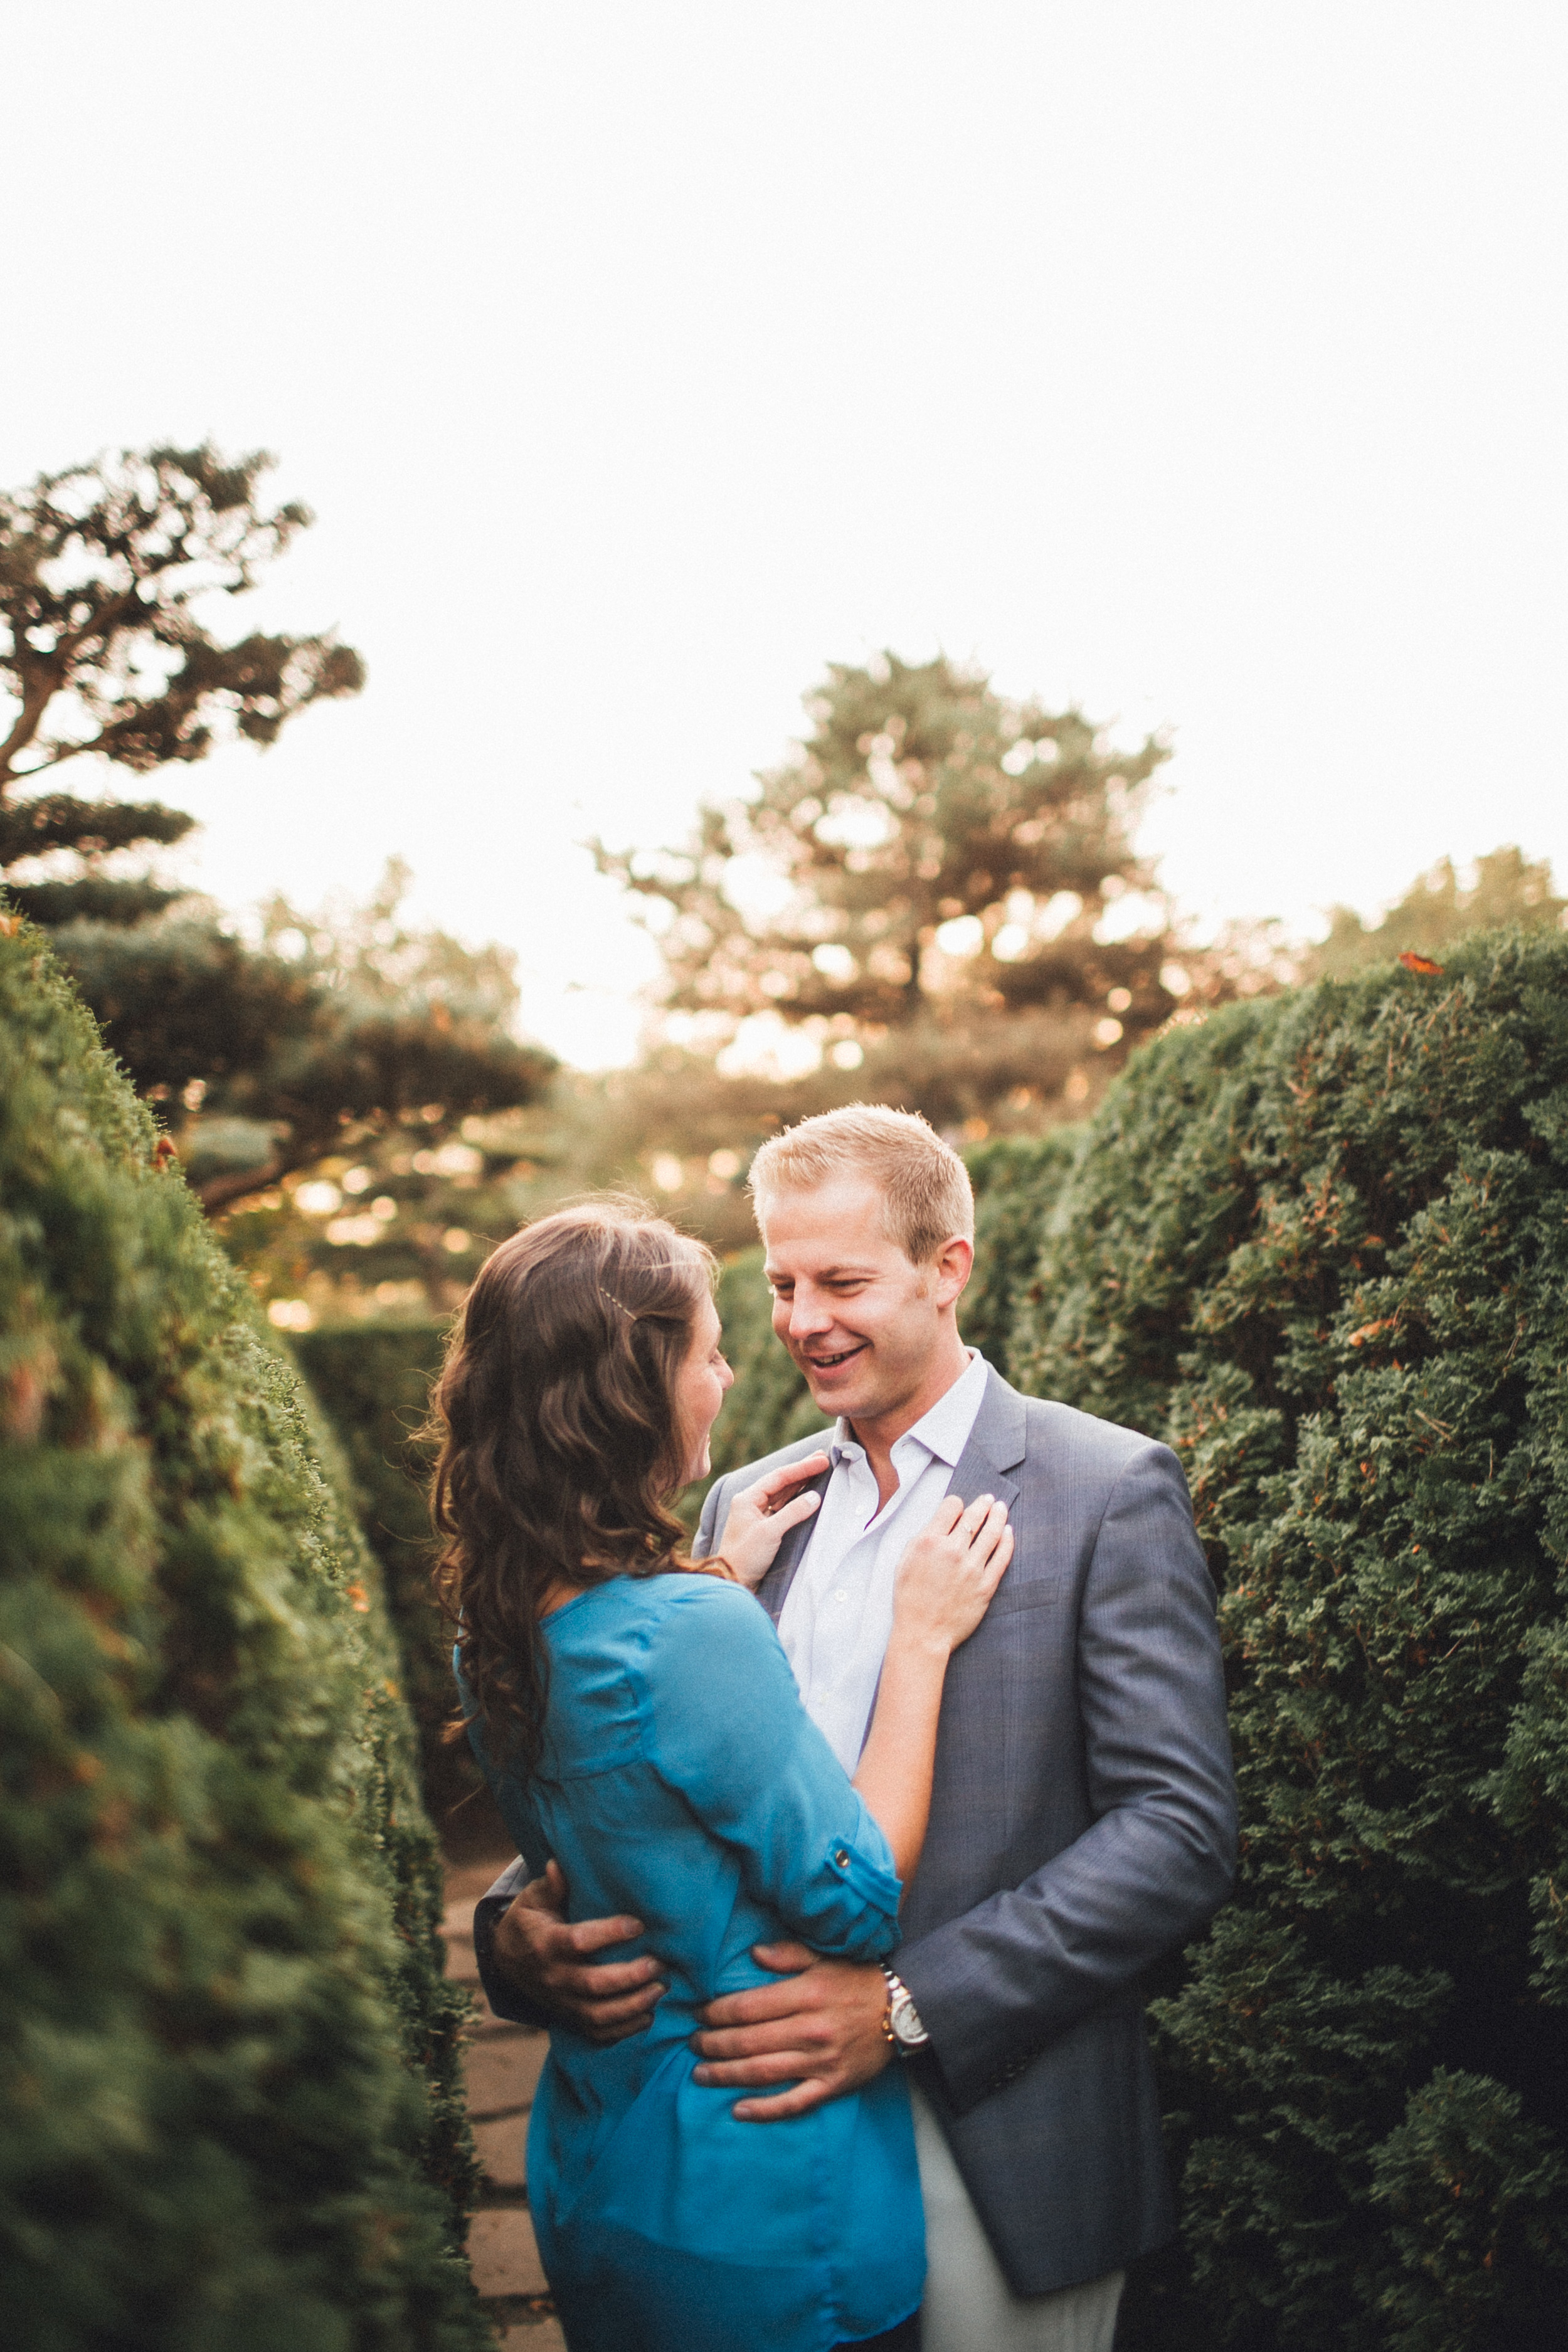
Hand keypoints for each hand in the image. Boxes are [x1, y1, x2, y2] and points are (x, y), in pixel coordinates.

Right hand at [490, 1860, 665, 2043]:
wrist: (507, 1961)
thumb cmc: (529, 1922)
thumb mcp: (533, 1900)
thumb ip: (551, 1886)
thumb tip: (558, 1864)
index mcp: (545, 1944)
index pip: (578, 1942)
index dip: (609, 1934)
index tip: (638, 1924)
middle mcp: (553, 1977)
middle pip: (593, 1984)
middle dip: (630, 1977)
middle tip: (659, 1963)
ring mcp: (561, 2002)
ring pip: (598, 2014)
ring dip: (632, 2006)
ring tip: (660, 1989)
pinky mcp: (569, 2018)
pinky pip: (597, 2032)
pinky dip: (623, 2030)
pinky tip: (648, 2015)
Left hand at [691, 1942, 890, 2119]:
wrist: (903, 2010)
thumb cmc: (858, 1981)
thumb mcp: (824, 1959)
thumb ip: (788, 1955)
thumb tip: (753, 1955)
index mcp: (805, 1995)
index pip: (748, 2007)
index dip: (717, 2013)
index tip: (698, 2015)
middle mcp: (810, 2029)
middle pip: (749, 2042)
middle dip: (714, 2044)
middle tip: (692, 2044)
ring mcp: (821, 2061)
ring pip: (763, 2073)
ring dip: (727, 2075)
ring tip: (700, 2075)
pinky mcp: (833, 2085)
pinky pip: (794, 2102)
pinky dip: (764, 2110)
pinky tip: (738, 2110)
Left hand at [716, 1452, 830, 1589]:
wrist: (732, 1581)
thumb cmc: (745, 1557)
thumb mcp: (769, 1533)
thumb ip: (793, 1513)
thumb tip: (815, 1497)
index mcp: (747, 1498)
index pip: (778, 1477)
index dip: (801, 1468)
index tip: (821, 1460)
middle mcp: (750, 1503)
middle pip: (780, 1482)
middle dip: (802, 1471)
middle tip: (822, 1458)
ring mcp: (756, 1515)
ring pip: (782, 1493)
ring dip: (800, 1483)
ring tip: (818, 1471)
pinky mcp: (763, 1528)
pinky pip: (782, 1507)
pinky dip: (796, 1499)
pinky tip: (807, 1494)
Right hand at [891, 1492, 1013, 1653]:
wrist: (923, 1633)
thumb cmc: (910, 1600)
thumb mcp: (905, 1561)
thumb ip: (923, 1538)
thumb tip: (941, 1522)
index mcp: (929, 1542)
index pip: (951, 1507)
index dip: (956, 1504)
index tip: (959, 1506)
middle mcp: (952, 1551)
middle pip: (974, 1516)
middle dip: (983, 1504)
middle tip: (989, 1499)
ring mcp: (972, 1568)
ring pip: (992, 1533)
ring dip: (998, 1516)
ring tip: (1001, 1508)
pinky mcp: (986, 1585)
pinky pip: (1002, 1557)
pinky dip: (1007, 1541)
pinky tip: (1009, 1532)